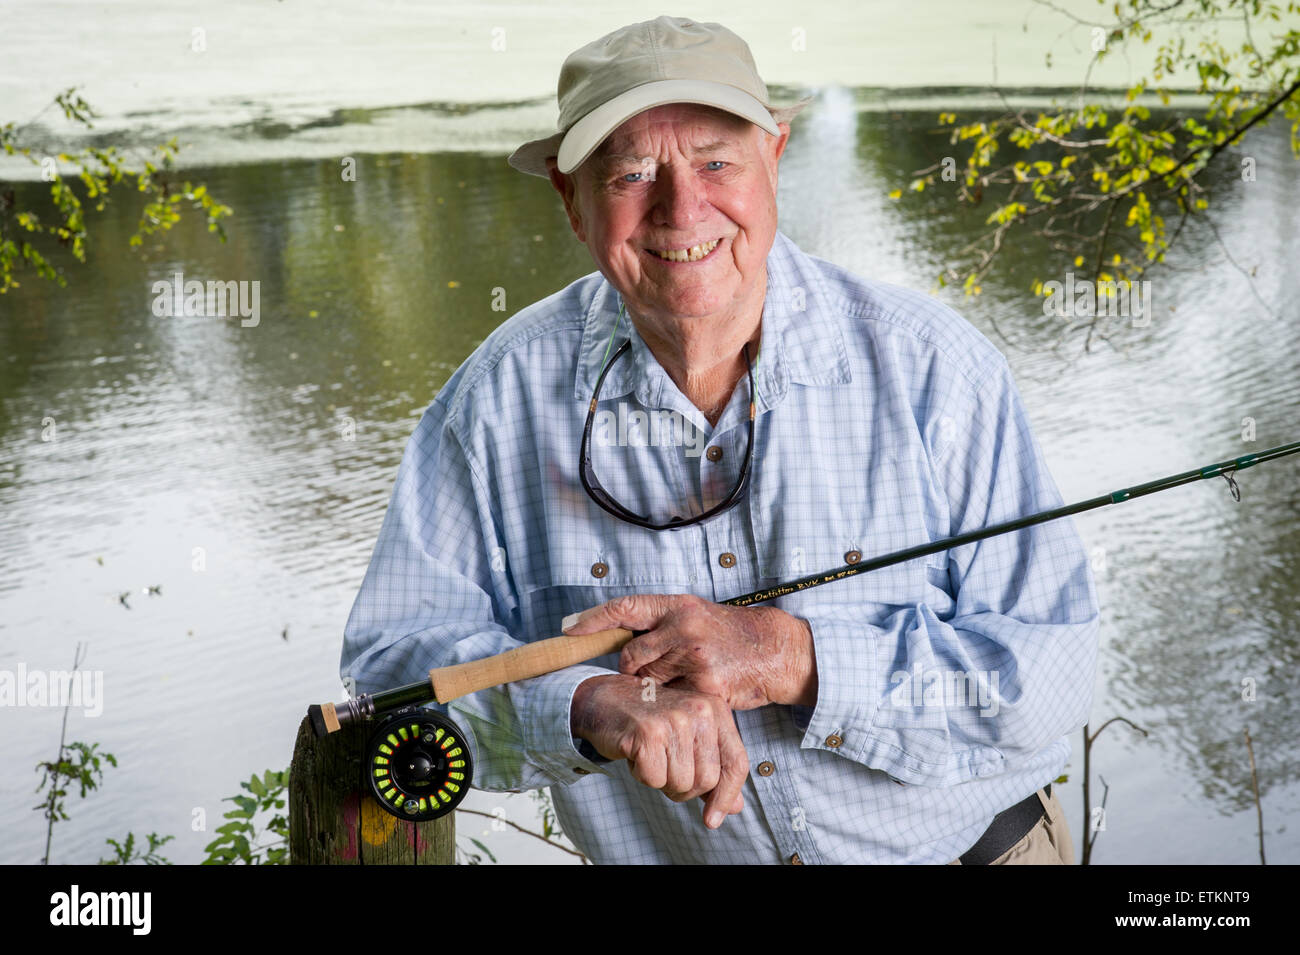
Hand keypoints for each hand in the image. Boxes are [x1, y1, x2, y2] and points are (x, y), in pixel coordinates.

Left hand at [563, 593, 816, 709]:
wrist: (773, 650)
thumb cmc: (729, 632)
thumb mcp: (694, 613)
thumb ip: (658, 623)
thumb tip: (613, 633)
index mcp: (677, 605)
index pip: (624, 608)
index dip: (593, 619)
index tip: (569, 630)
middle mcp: (683, 627)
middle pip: (631, 655)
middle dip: (632, 668)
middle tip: (650, 671)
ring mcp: (693, 657)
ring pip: (649, 680)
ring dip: (655, 685)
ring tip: (681, 677)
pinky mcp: (704, 685)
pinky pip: (672, 698)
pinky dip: (675, 699)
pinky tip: (694, 690)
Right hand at [570, 673, 746, 828]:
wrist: (607, 699)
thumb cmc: (651, 721)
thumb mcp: (690, 738)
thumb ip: (714, 769)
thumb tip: (735, 807)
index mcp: (716, 710)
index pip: (736, 763)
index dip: (727, 796)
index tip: (712, 819)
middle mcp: (700, 711)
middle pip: (707, 780)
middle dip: (684, 789)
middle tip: (666, 770)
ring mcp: (674, 720)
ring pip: (680, 783)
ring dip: (661, 781)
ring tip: (651, 756)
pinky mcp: (648, 733)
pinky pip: (654, 779)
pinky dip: (641, 775)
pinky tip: (636, 753)